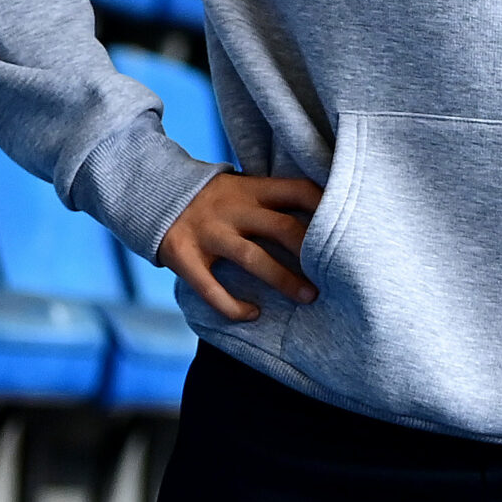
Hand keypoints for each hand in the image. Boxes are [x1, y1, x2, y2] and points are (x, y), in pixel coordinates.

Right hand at [154, 172, 322, 321]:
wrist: (151, 192)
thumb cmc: (214, 198)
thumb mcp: (243, 186)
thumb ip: (273, 198)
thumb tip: (324, 212)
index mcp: (251, 189)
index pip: (298, 190)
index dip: (326, 207)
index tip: (350, 227)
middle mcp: (232, 209)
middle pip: (282, 228)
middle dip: (311, 253)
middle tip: (336, 275)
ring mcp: (208, 233)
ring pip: (253, 259)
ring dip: (284, 280)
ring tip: (309, 297)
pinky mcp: (185, 257)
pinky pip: (212, 289)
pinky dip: (234, 306)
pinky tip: (253, 315)